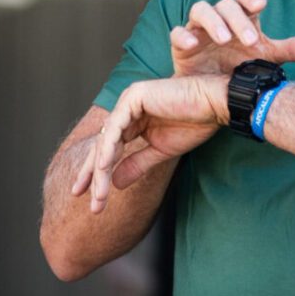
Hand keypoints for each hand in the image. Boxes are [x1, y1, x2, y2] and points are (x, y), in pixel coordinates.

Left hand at [71, 75, 228, 212]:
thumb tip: (115, 184)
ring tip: (97, 195)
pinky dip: (108, 151)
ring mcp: (129, 99)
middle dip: (91, 172)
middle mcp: (127, 106)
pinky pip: (116, 128)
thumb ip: (136, 164)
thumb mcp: (160, 152)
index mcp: (134, 117)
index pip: (110, 147)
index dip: (98, 172)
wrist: (215, 105)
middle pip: (102, 144)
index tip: (93, 198)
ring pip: (106, 139)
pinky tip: (104, 170)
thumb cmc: (195, 123)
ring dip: (99, 169)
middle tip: (80, 196)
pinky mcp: (134, 97)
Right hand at [170, 0, 294, 76]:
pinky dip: (182, 35)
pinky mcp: (181, 45)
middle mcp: (220, 19)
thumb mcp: (268, 58)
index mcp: (241, 18)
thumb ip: (293, 49)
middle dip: (237, 19)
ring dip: (212, 21)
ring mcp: (198, 30)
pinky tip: (191, 44)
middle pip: (226, 5)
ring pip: (201, 11)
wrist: (215, 94)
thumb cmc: (241, 67)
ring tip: (223, 38)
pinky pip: (177, 33)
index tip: (261, 5)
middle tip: (248, 40)